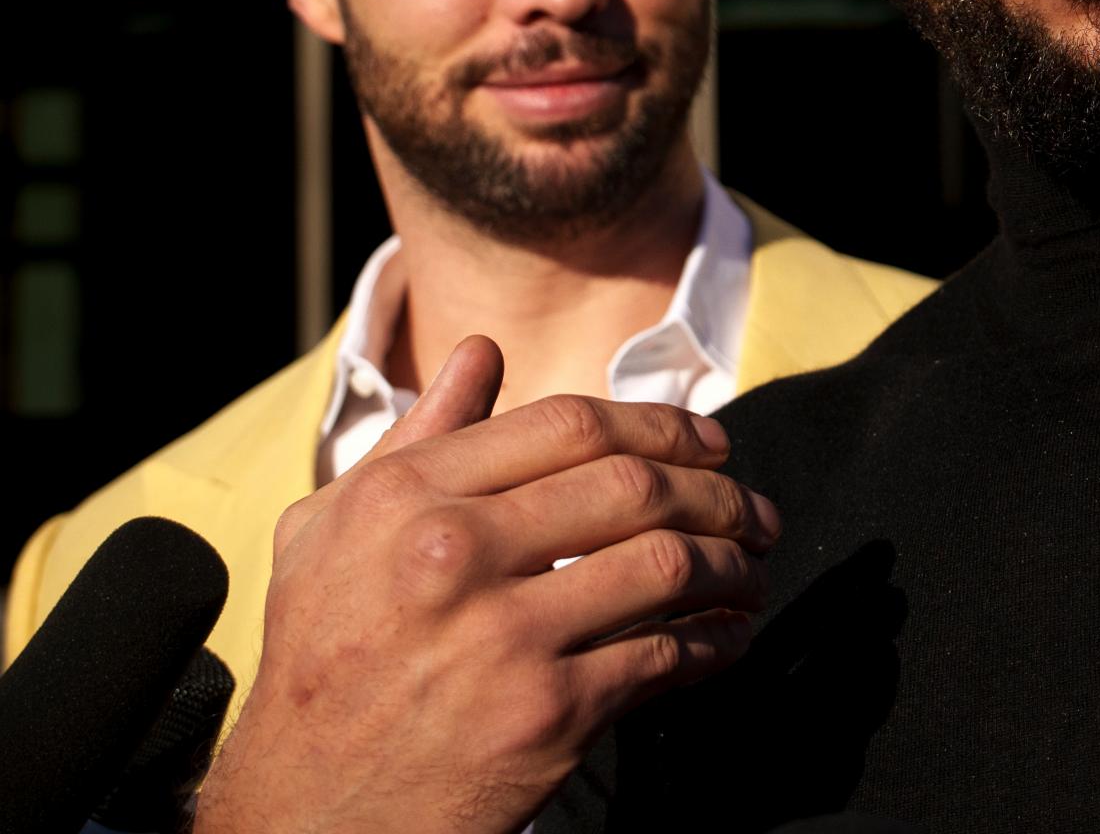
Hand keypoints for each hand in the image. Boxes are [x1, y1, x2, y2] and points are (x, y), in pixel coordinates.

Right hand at [194, 337, 778, 833]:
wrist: (303, 813)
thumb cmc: (321, 660)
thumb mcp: (330, 532)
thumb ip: (418, 438)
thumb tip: (482, 352)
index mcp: (406, 496)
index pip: (570, 425)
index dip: (661, 424)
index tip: (709, 443)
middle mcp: (451, 554)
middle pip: (635, 487)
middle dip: (720, 493)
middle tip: (755, 509)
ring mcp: (502, 635)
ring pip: (666, 565)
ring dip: (733, 564)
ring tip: (753, 570)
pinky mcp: (544, 713)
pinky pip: (665, 657)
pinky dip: (716, 642)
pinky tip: (730, 636)